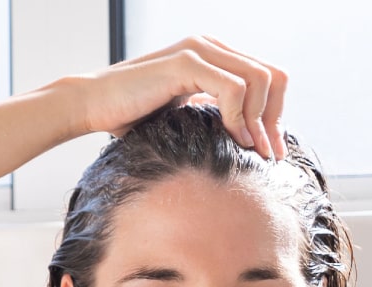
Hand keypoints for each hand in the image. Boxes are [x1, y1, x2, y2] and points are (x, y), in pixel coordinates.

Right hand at [79, 36, 286, 159]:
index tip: (271, 151)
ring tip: (248, 148)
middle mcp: (211, 46)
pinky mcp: (185, 63)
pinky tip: (231, 137)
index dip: (277, 115)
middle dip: (275, 120)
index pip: (268, 77)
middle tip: (268, 156)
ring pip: (259, 79)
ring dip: (259, 120)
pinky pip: (232, 87)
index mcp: (215, 56)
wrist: (95, 105)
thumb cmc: (134, 116)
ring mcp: (199, 50)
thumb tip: (247, 141)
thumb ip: (214, 115)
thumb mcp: (186, 116)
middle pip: (272, 77)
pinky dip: (238, 116)